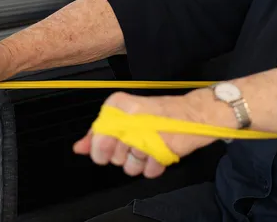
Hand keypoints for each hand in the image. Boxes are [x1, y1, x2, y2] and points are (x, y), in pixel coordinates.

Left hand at [73, 91, 218, 177]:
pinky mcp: (160, 151)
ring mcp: (144, 136)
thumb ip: (99, 132)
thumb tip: (79, 148)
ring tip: (151, 146)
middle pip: (110, 155)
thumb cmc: (163, 112)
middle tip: (137, 141)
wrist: (197, 113)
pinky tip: (160, 152)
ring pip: (128, 166)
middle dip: (123, 154)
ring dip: (139, 161)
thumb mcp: (127, 114)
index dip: (106, 143)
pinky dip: (153, 166)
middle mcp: (129, 119)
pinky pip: (146, 172)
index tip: (118, 139)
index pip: (97, 135)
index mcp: (119, 105)